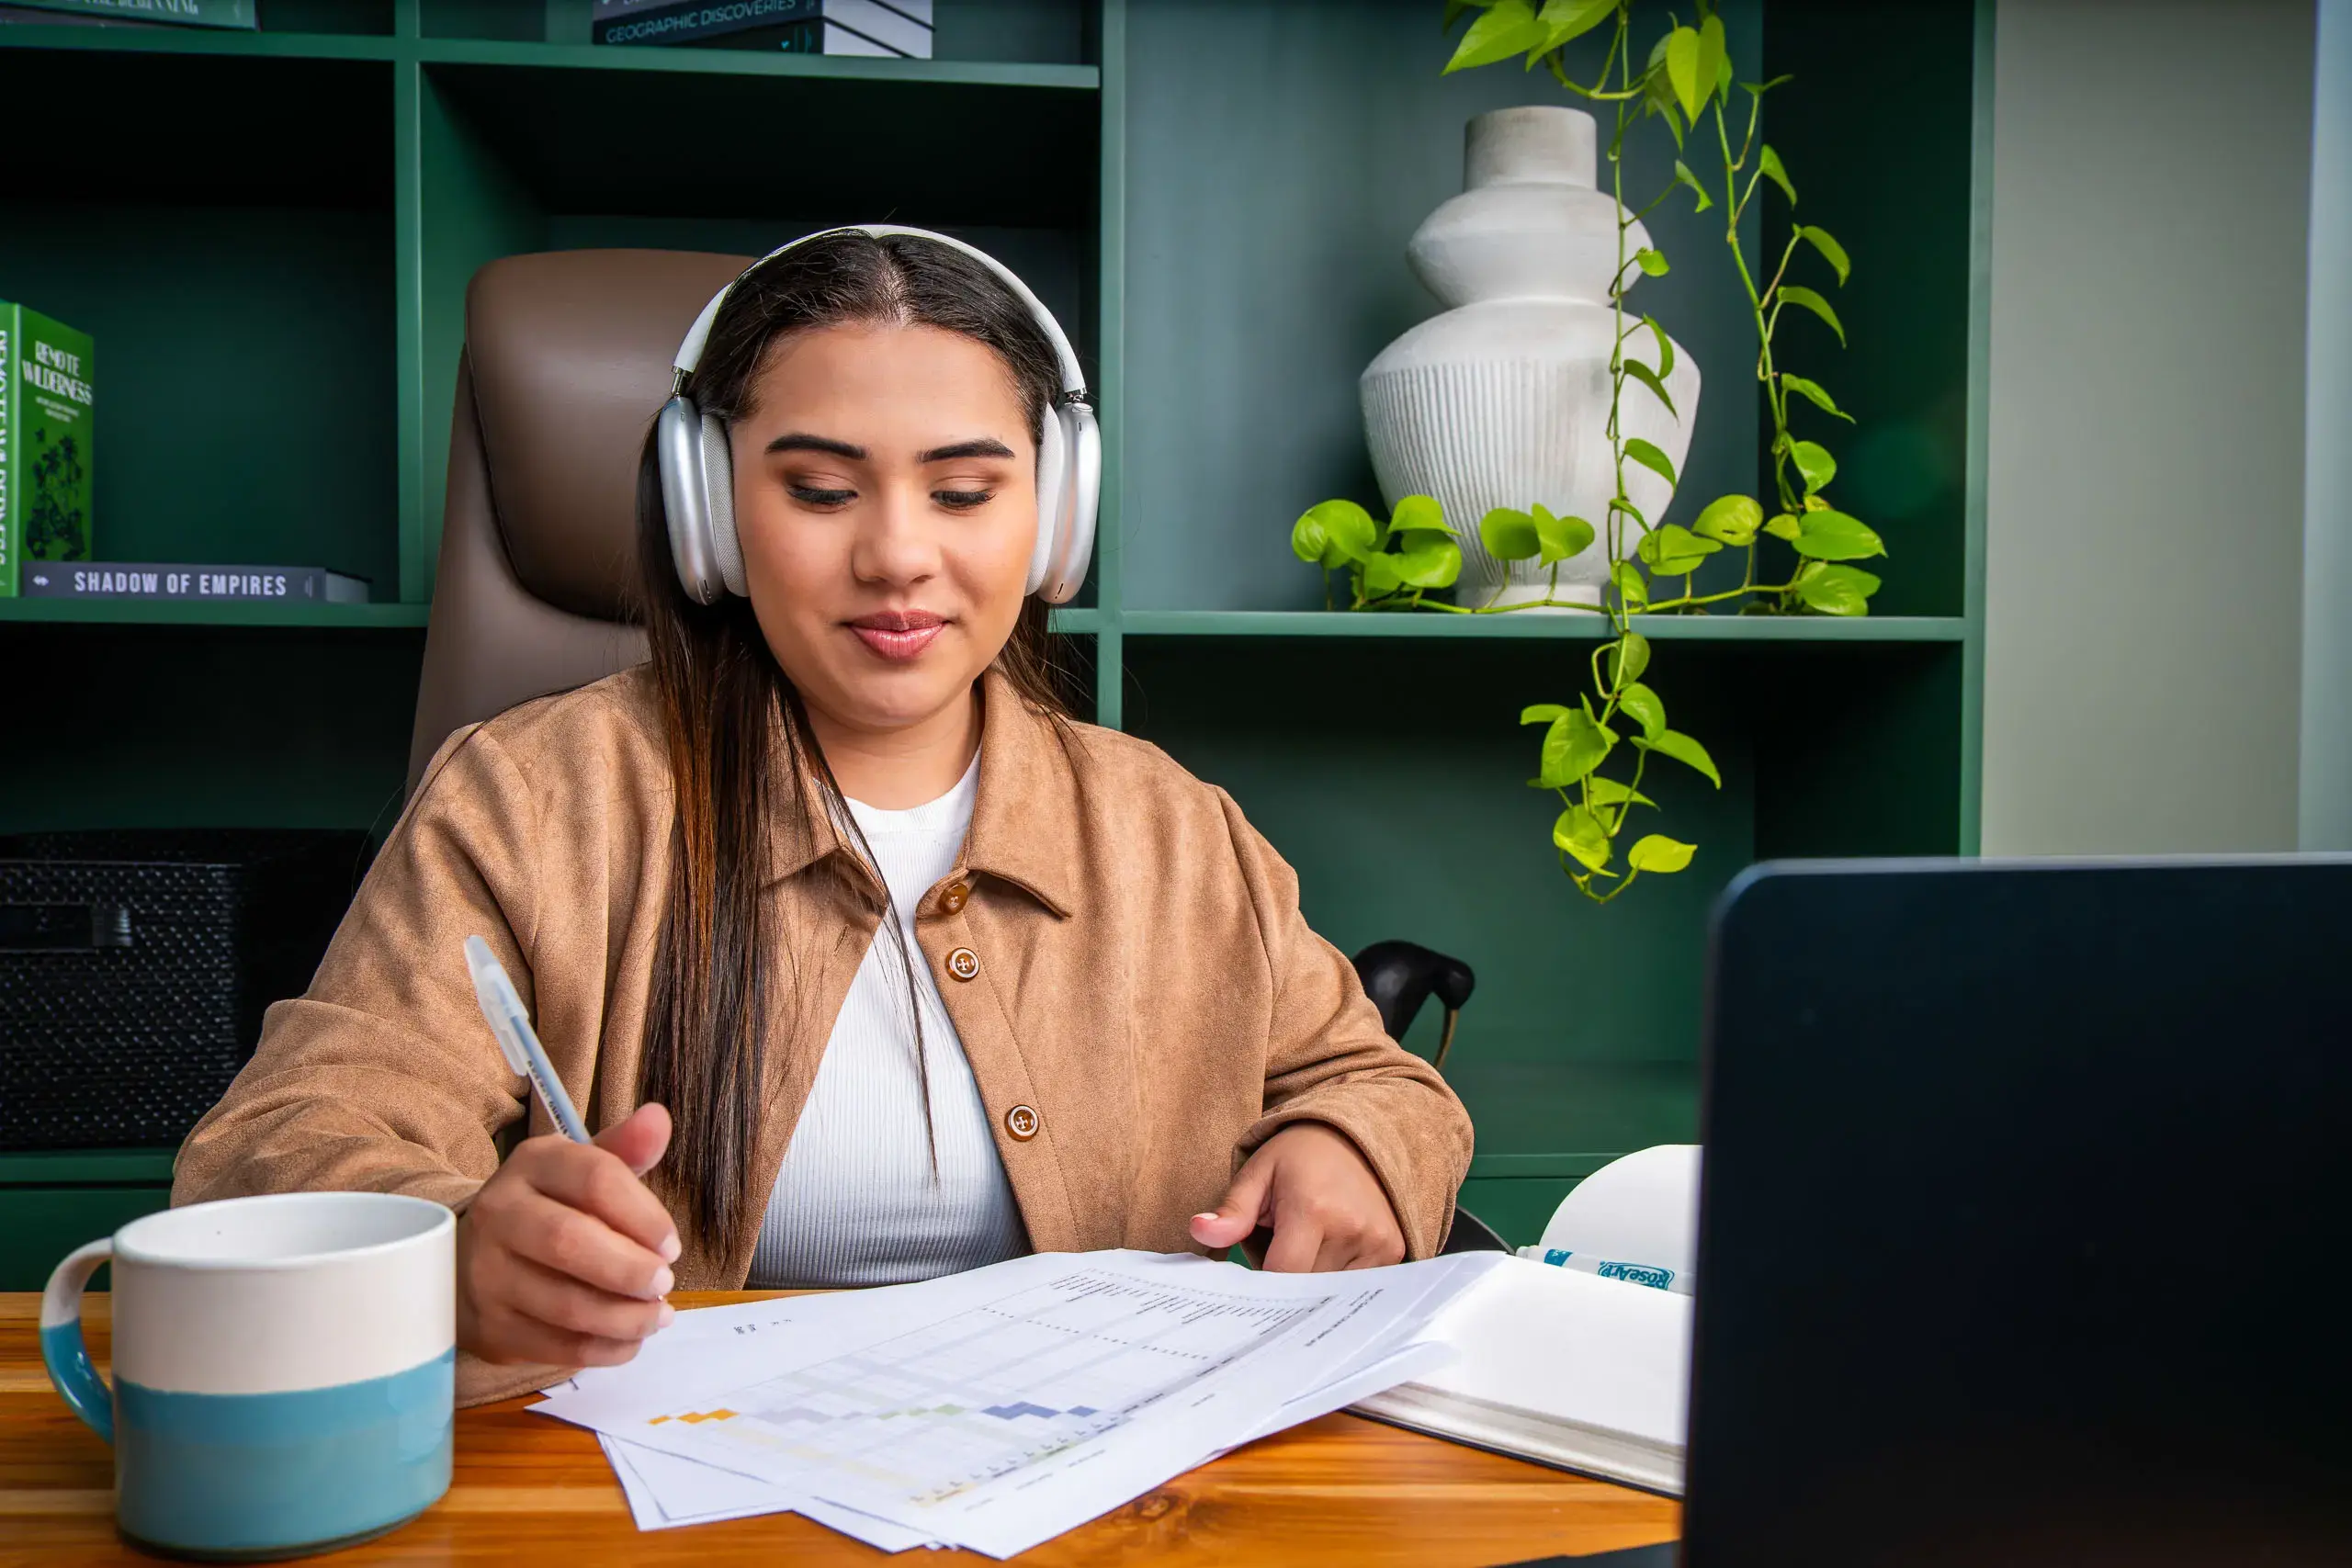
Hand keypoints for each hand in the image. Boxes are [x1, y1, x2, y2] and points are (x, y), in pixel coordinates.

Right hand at [456, 1102, 680, 1367]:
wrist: (471, 1259)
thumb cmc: (548, 1209)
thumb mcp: (579, 1171)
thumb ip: (623, 1150)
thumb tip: (659, 1118)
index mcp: (532, 1164)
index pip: (595, 1178)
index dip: (644, 1215)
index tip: (671, 1245)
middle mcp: (499, 1213)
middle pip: (570, 1241)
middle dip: (630, 1269)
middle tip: (664, 1283)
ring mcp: (487, 1273)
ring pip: (565, 1303)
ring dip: (625, 1317)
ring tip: (658, 1316)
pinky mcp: (490, 1326)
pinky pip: (557, 1346)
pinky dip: (606, 1348)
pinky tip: (631, 1340)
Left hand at [1188, 1121, 1406, 1271]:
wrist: (1358, 1134)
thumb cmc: (1301, 1156)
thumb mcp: (1259, 1173)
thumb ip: (1232, 1210)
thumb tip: (1199, 1231)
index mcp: (1313, 1209)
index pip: (1283, 1274)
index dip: (1263, 1285)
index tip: (1251, 1279)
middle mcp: (1351, 1229)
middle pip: (1307, 1291)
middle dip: (1287, 1285)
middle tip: (1276, 1256)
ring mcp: (1377, 1242)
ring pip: (1332, 1294)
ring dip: (1314, 1283)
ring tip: (1307, 1249)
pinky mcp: (1393, 1250)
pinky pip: (1357, 1286)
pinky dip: (1338, 1279)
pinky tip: (1330, 1252)